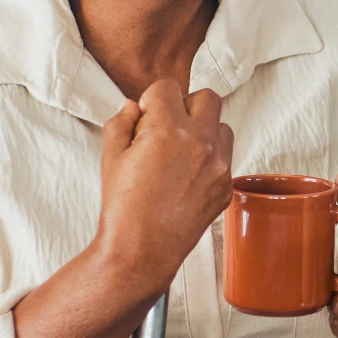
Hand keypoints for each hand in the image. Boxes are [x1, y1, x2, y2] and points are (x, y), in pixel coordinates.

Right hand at [93, 81, 234, 292]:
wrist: (142, 250)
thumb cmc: (124, 207)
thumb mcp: (110, 156)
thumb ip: (121, 122)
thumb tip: (132, 107)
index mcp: (168, 129)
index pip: (168, 87)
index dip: (152, 100)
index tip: (146, 117)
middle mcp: (200, 142)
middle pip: (206, 98)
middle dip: (185, 106)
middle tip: (167, 128)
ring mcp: (219, 165)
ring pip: (222, 126)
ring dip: (204, 131)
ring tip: (180, 153)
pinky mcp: (227, 186)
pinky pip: (226, 158)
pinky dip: (210, 159)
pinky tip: (187, 177)